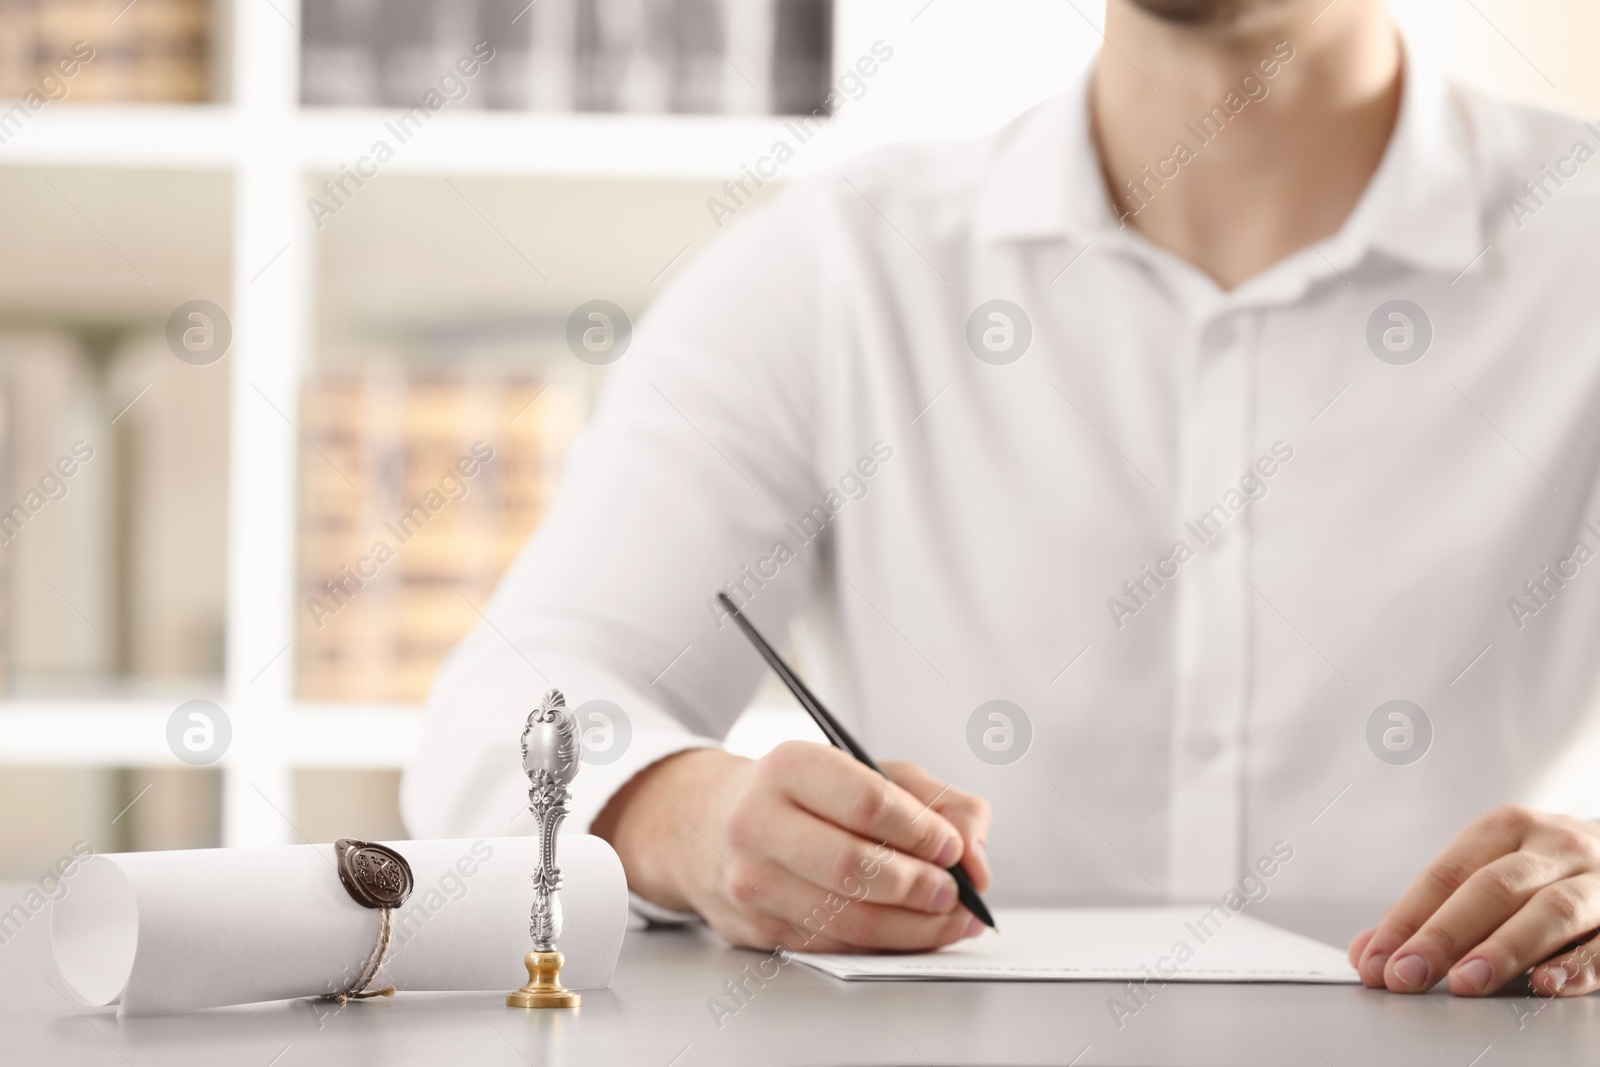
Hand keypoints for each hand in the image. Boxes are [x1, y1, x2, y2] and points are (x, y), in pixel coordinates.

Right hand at [592, 741, 992, 952]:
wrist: (705, 825)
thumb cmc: (799, 795)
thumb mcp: (863, 770)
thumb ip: (933, 800)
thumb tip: (975, 856)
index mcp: (788, 767)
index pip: (865, 801)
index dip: (920, 830)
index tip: (952, 847)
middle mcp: (758, 822)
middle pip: (854, 867)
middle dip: (919, 886)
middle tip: (954, 892)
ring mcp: (750, 880)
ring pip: (846, 918)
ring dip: (912, 927)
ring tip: (947, 919)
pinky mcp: (752, 928)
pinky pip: (832, 946)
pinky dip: (883, 945)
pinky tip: (912, 933)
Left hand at [1348, 805, 1599, 995]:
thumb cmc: (1546, 867)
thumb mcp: (1490, 868)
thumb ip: (1430, 912)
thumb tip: (1368, 952)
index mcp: (1506, 828)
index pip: (1446, 874)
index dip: (1407, 919)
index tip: (1376, 960)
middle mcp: (1553, 847)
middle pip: (1491, 888)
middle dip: (1443, 935)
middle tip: (1407, 975)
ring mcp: (1599, 880)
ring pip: (1551, 911)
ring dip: (1504, 949)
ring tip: (1466, 982)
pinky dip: (1578, 966)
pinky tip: (1546, 984)